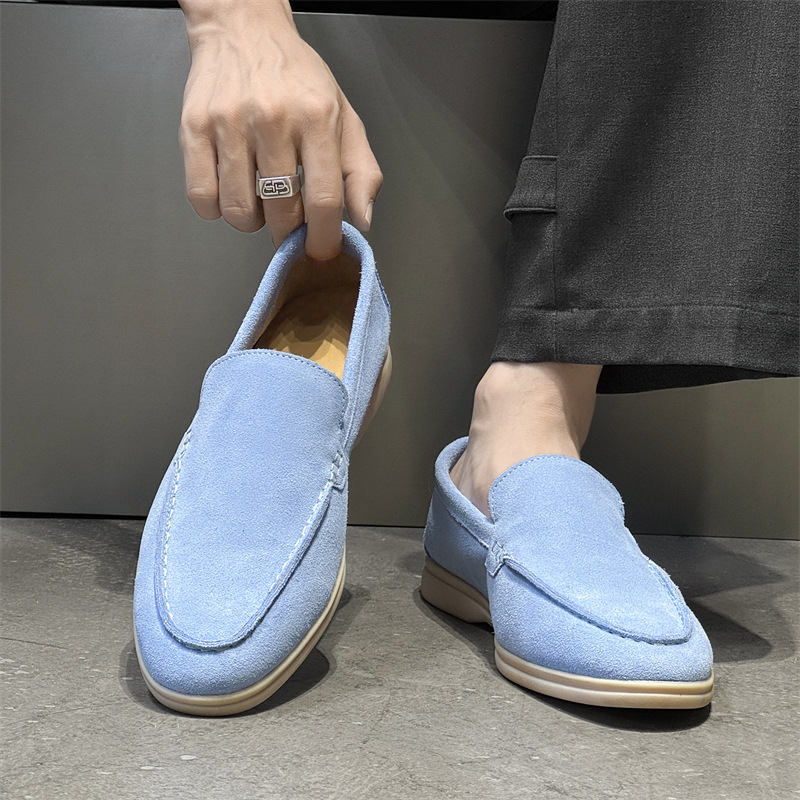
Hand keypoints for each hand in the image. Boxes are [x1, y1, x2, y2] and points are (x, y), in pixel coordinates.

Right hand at [178, 0, 382, 258]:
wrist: (244, 28)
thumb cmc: (298, 79)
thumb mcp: (344, 116)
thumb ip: (361, 170)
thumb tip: (362, 220)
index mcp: (316, 117)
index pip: (324, 199)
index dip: (324, 237)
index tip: (321, 251)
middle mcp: (273, 119)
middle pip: (282, 211)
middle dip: (289, 233)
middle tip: (289, 227)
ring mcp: (229, 124)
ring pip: (240, 212)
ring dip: (253, 222)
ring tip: (259, 201)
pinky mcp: (194, 128)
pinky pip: (203, 198)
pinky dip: (217, 208)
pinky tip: (231, 190)